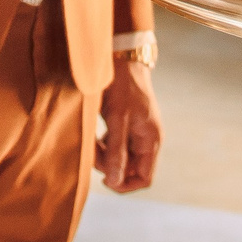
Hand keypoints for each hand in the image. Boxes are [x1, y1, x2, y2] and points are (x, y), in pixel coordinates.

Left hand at [95, 53, 161, 192]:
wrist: (121, 57)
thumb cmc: (122, 86)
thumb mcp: (117, 119)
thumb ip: (116, 151)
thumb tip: (114, 182)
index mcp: (151, 141)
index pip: (144, 178)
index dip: (124, 184)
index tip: (103, 179)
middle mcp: (146, 139)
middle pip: (129, 168)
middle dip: (109, 165)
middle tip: (92, 152)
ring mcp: (136, 132)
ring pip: (119, 156)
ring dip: (103, 153)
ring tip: (90, 138)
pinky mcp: (125, 124)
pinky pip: (113, 143)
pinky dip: (101, 142)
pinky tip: (93, 132)